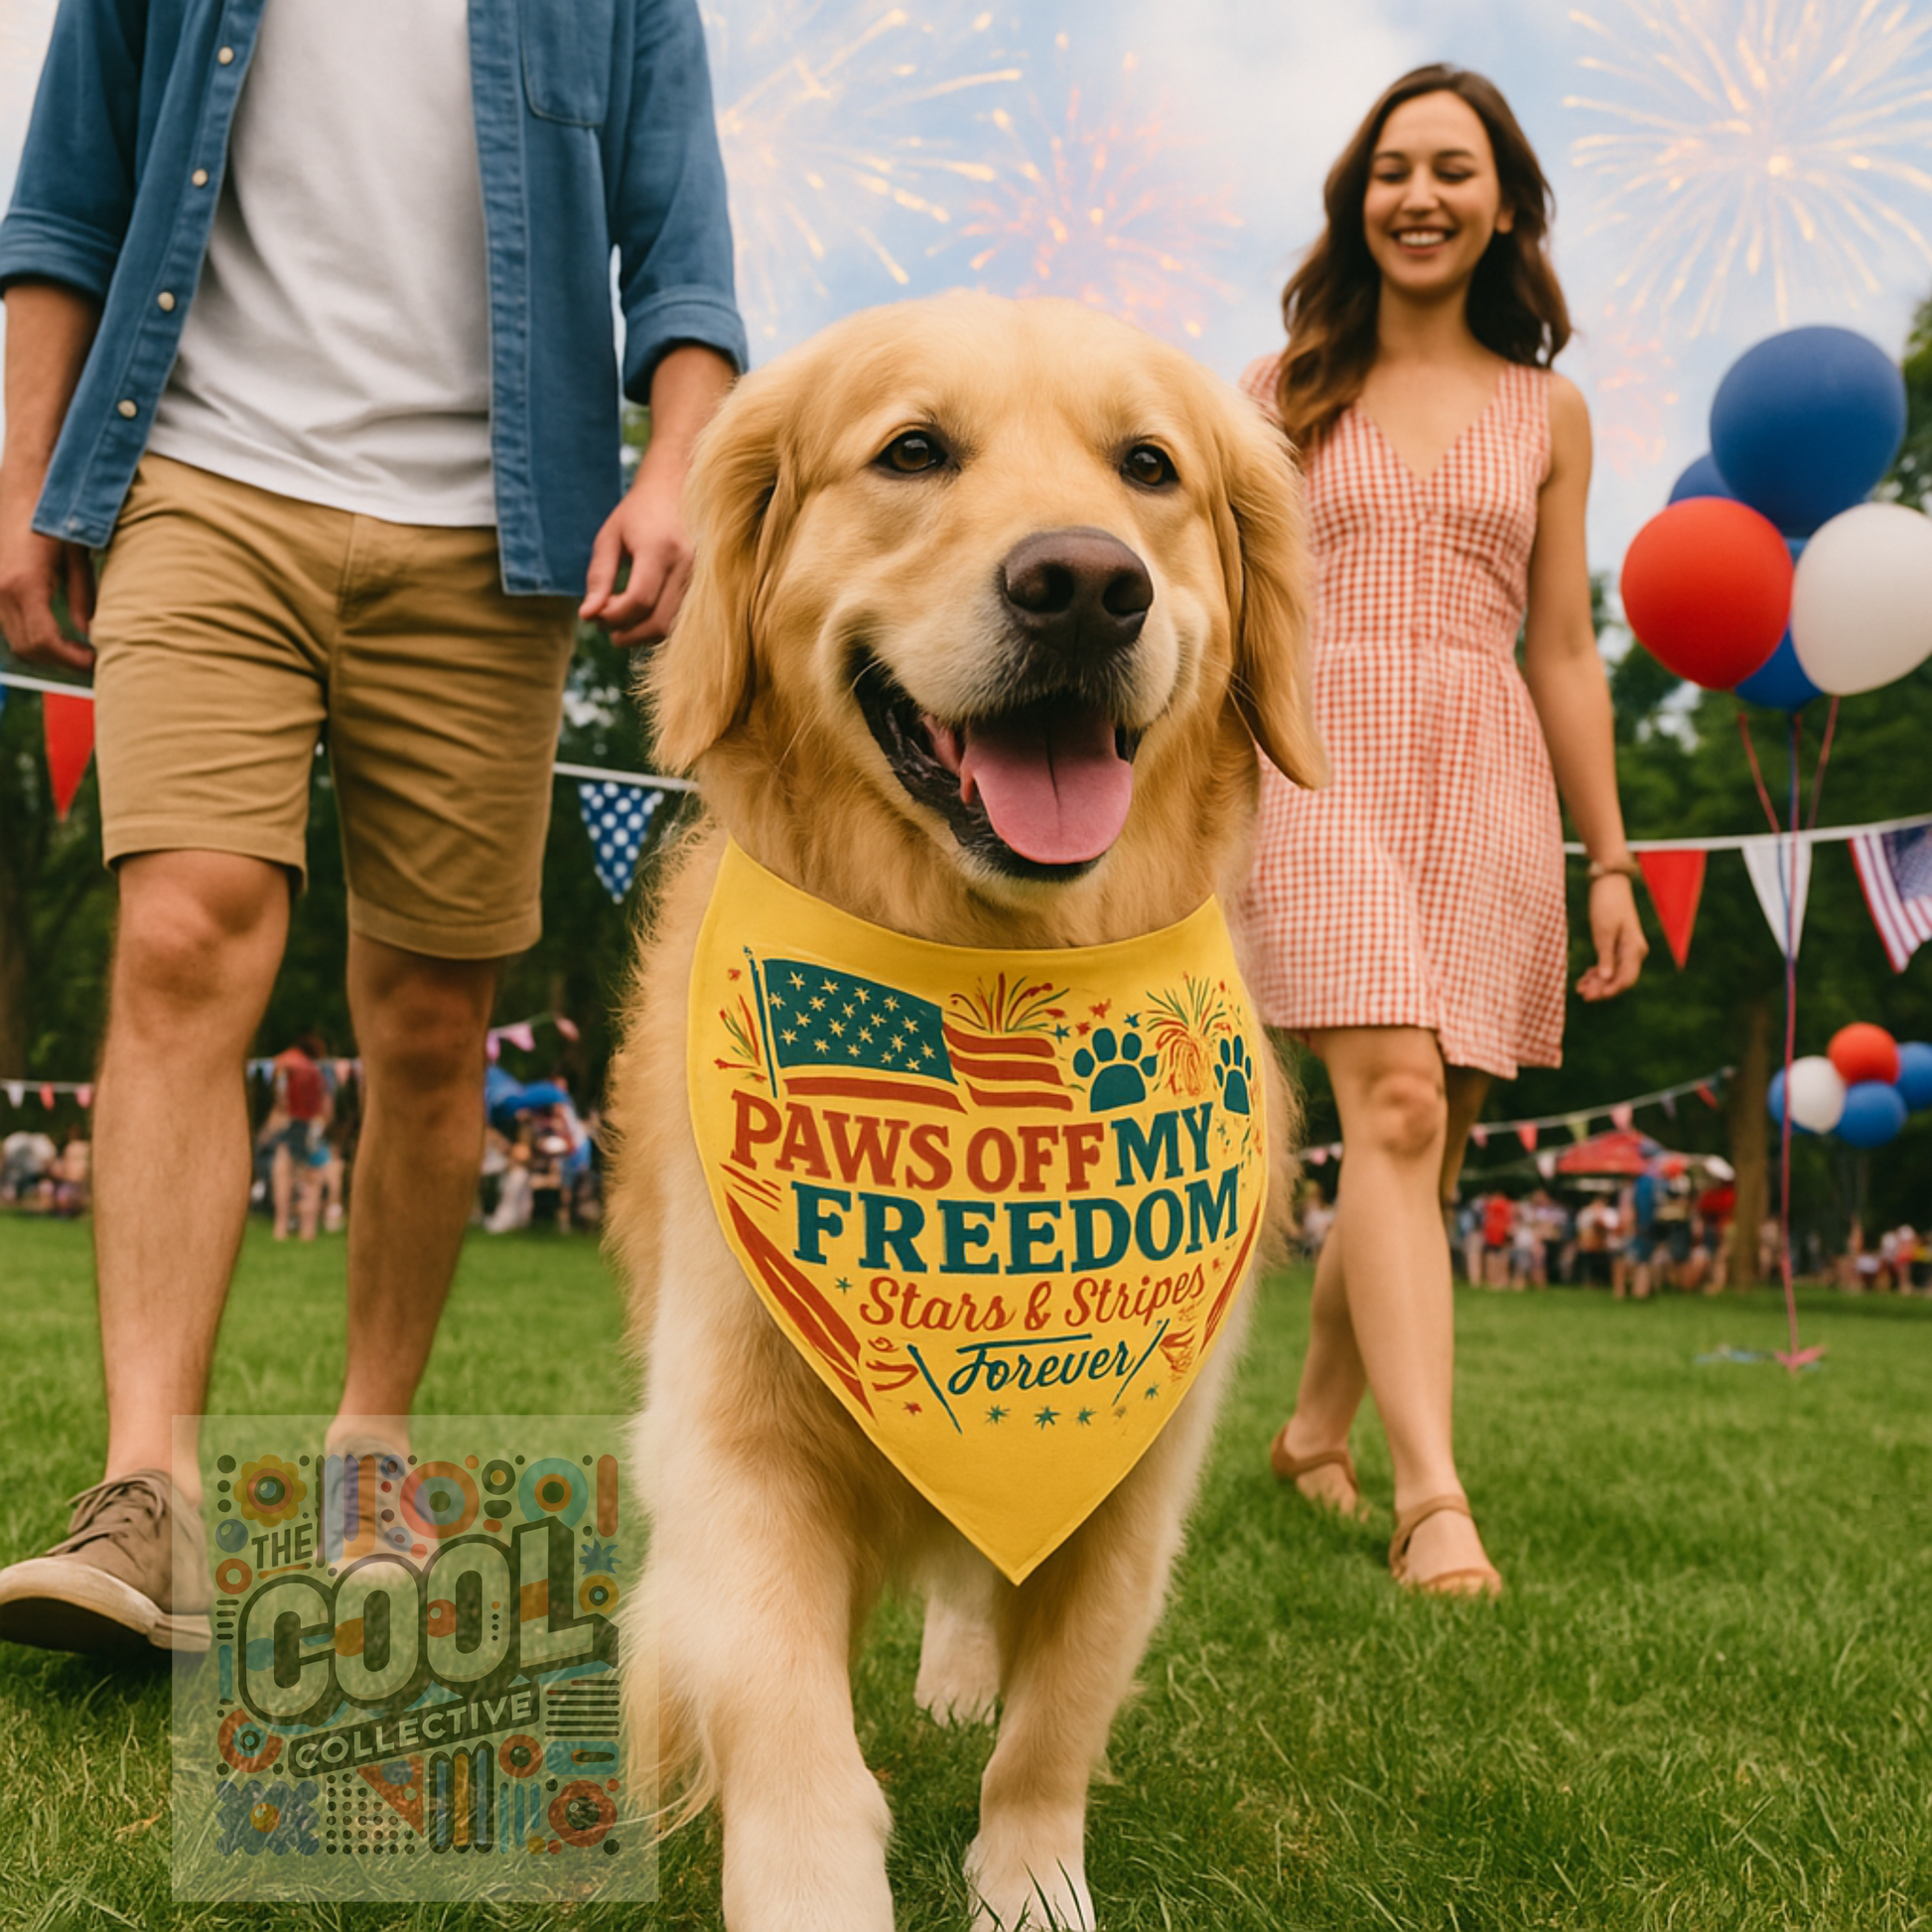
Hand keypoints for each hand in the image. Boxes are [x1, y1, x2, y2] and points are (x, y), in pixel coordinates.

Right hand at [0, 472, 94, 670]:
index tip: (96, 662)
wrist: (26, 482)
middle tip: (90, 659)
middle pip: (27, 648)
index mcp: (24, 584)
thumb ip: (83, 598)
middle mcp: (1, 589)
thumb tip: (89, 632)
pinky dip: (32, 634)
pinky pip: (8, 622)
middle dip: (60, 661)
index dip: (71, 660)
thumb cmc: (56, 514)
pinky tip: (57, 631)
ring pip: (15, 639)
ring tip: (77, 648)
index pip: (44, 643)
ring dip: (46, 651)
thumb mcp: (79, 557)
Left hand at [578, 455, 692, 649]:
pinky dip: (657, 626)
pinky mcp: (705, 585)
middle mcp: (686, 564)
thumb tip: (587, 616)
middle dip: (627, 633)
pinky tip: (640, 615)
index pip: (638, 600)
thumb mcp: (609, 539)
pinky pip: (682, 620)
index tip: (595, 615)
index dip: (613, 616)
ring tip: (621, 620)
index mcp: (660, 548)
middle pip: (658, 621)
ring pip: (673, 626)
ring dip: (642, 633)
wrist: (676, 489)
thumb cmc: (637, 513)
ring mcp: (701, 576)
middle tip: (604, 626)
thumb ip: (599, 577)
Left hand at [1576, 872, 1646, 1000]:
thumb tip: (1606, 979)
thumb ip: (1606, 956)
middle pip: (1620, 978)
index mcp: (1634, 949)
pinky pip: (1609, 964)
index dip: (1610, 990)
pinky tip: (1584, 979)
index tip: (1593, 996)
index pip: (1626, 978)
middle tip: (1583, 995)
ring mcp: (1626, 949)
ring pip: (1613, 973)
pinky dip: (1597, 972)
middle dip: (1602, 989)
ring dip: (1598, 982)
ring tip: (1580, 989)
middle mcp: (1634, 951)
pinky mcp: (1617, 945)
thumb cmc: (1607, 905)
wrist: (1609, 884)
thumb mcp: (1604, 931)